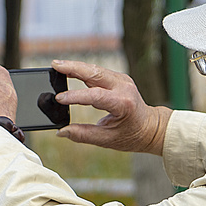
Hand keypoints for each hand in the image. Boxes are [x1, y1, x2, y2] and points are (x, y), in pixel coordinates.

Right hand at [53, 60, 171, 154]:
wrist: (151, 127)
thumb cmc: (132, 136)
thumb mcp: (108, 140)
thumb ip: (83, 135)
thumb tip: (62, 132)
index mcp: (123, 104)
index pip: (95, 96)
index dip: (75, 96)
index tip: (59, 99)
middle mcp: (124, 87)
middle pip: (95, 73)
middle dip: (73, 68)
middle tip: (54, 65)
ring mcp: (122, 80)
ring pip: (95, 69)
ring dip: (76, 66)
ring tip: (57, 66)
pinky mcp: (118, 78)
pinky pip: (98, 71)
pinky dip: (83, 70)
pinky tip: (70, 69)